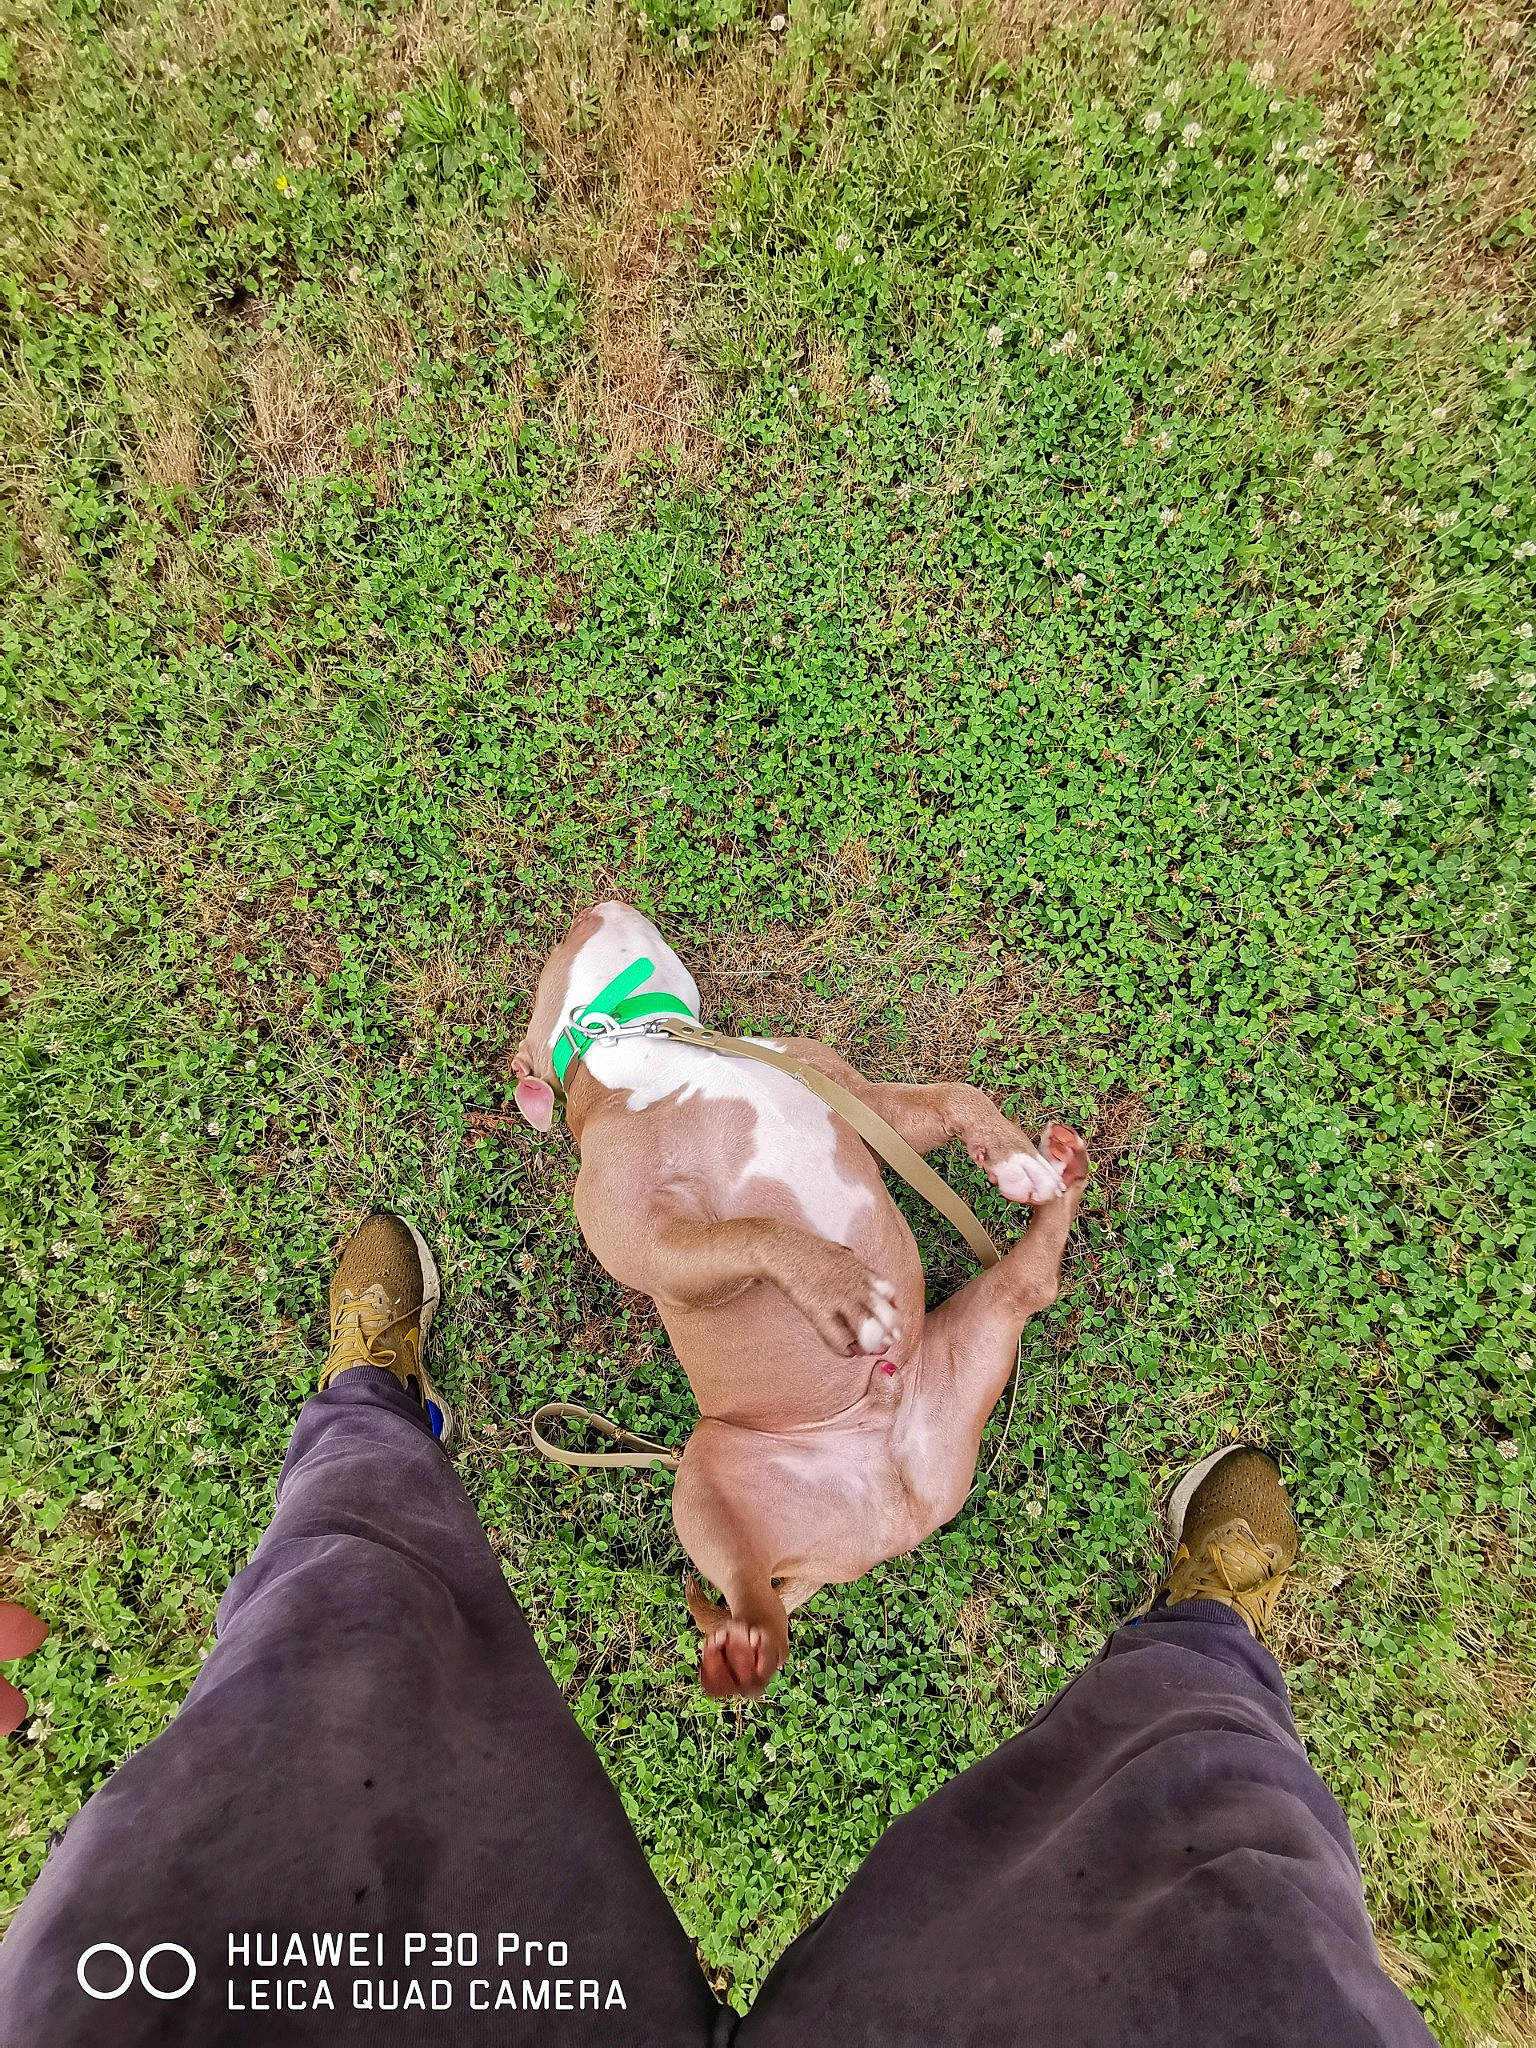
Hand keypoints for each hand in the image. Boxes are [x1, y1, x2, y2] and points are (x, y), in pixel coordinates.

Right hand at [772, 1238, 902, 1357]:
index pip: (888, 1292)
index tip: (894, 1319)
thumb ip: (855, 1266)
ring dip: (872, 1344)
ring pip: (866, 1329)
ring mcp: (838, 1298)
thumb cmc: (806, 1250)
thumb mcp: (839, 1252)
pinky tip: (848, 1351)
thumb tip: (866, 1276)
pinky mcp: (819, 1310)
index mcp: (860, 1269)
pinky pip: (838, 1338)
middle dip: (889, 1330)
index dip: (893, 1309)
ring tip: (870, 1350)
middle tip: (891, 1341)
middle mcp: (855, 1284)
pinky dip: (846, 1349)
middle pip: (884, 1313)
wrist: (781, 1248)